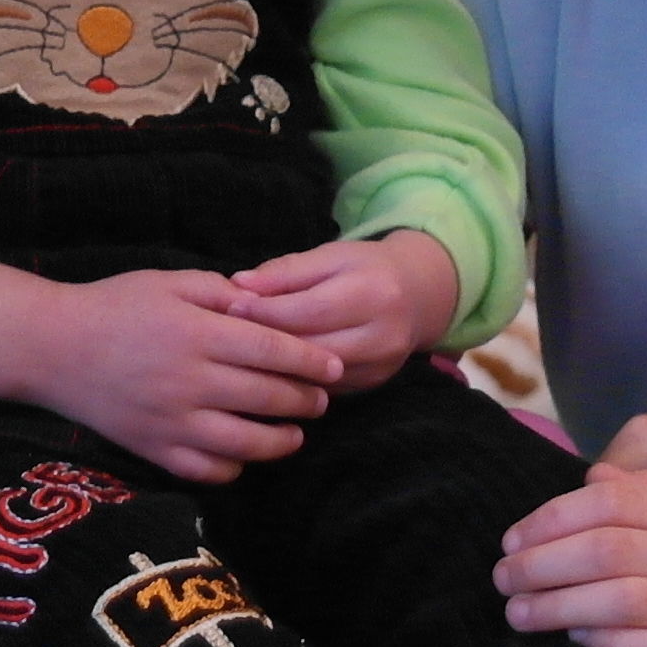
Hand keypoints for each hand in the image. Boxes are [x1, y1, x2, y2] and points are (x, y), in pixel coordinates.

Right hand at [0, 264, 341, 484]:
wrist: (52, 348)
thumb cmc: (114, 305)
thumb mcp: (169, 281)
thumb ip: (220, 292)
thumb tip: (266, 306)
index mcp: (197, 334)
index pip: (272, 350)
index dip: (310, 360)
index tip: (335, 367)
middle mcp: (189, 381)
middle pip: (268, 397)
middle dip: (305, 400)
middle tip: (321, 400)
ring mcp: (172, 421)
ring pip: (246, 443)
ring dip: (281, 441)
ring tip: (294, 433)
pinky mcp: (153, 449)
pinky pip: (207, 471)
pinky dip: (234, 468)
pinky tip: (244, 455)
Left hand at [228, 232, 457, 393]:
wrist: (420, 294)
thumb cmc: (366, 268)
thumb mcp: (330, 256)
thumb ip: (286, 272)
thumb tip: (239, 285)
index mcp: (372, 293)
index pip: (308, 310)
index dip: (266, 312)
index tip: (230, 308)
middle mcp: (382, 335)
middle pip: (311, 348)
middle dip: (266, 343)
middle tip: (227, 337)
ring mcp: (380, 366)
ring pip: (315, 376)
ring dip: (276, 367)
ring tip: (242, 355)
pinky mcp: (372, 385)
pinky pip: (324, 389)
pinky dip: (295, 380)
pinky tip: (269, 371)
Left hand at [493, 464, 646, 646]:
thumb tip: (592, 480)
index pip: (614, 501)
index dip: (552, 517)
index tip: (513, 540)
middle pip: (608, 546)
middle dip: (540, 563)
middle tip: (502, 581)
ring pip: (624, 596)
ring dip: (558, 606)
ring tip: (519, 616)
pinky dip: (610, 644)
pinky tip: (579, 642)